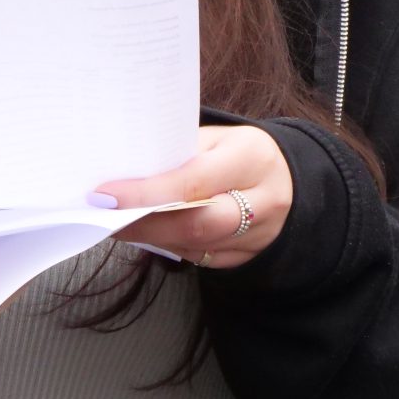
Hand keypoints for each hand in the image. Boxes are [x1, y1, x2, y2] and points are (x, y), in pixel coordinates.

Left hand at [97, 124, 291, 268]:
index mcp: (252, 158)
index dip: (147, 193)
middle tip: (106, 219)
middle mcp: (264, 200)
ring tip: (119, 224)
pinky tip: (149, 234)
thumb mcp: (217, 139)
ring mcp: (261, 235)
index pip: (194, 181)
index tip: (106, 196)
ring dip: (152, 238)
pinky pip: (201, 260)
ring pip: (196, 247)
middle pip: (198, 224)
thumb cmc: (242, 153)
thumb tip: (124, 174)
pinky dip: (170, 247)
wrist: (292, 180)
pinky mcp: (249, 257)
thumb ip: (178, 154)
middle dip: (145, 225)